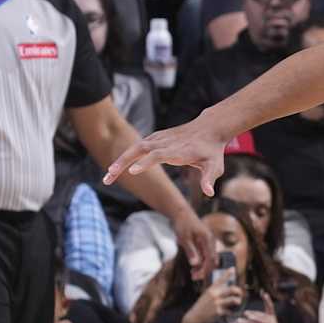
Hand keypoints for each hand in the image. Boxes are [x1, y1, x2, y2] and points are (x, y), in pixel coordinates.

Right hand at [104, 117, 227, 196]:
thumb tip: (209, 194)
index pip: (159, 155)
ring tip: (108, 176)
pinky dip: (126, 155)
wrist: (209, 129)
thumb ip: (209, 178)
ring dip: (120, 160)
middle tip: (109, 177)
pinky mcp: (155, 138)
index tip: (133, 171)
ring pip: (135, 147)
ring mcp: (159, 139)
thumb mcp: (215, 166)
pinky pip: (138, 146)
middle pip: (140, 149)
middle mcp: (165, 142)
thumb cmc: (212, 151)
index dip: (146, 162)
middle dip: (123, 162)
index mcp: (178, 150)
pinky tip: (117, 168)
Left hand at [173, 209, 216, 281]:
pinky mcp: (204, 244)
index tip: (196, 276)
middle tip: (194, 277)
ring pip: (209, 259)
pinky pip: (205, 255)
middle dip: (205, 270)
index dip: (205, 269)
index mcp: (208, 239)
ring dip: (202, 267)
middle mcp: (211, 242)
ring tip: (193, 274)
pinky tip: (193, 267)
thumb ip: (191, 251)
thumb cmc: (183, 224)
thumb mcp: (184, 238)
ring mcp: (208, 243)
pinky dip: (201, 262)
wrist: (182, 213)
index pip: (211, 258)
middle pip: (212, 260)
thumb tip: (195, 264)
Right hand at [184, 279, 244, 322]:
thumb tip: (226, 287)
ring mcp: (217, 303)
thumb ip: (216, 291)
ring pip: (233, 299)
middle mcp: (214, 294)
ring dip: (238, 301)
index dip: (227, 273)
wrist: (195, 316)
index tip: (233, 269)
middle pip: (232, 289)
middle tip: (240, 294)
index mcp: (211, 289)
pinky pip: (230, 311)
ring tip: (238, 302)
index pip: (220, 280)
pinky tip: (229, 313)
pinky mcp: (219, 312)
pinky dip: (231, 312)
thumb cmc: (202, 306)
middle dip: (238, 291)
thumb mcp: (207, 295)